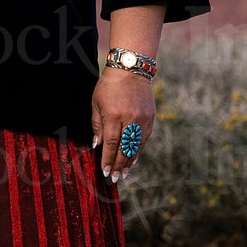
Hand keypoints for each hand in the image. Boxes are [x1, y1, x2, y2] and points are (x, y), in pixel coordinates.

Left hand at [91, 67, 152, 186]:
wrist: (131, 69)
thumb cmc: (109, 85)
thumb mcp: (96, 103)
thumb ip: (97, 125)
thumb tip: (97, 145)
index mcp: (114, 115)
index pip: (110, 144)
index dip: (107, 160)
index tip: (104, 172)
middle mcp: (130, 119)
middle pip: (124, 149)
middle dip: (118, 165)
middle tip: (114, 178)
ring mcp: (142, 119)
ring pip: (136, 146)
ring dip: (129, 161)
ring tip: (123, 173)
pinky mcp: (150, 117)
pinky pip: (144, 139)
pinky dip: (138, 150)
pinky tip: (133, 159)